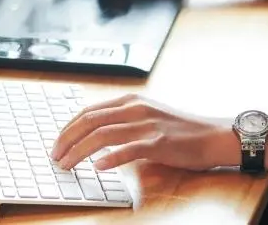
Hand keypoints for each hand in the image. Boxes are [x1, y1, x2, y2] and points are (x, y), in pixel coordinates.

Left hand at [50, 92, 235, 171]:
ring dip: (79, 151)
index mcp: (130, 101)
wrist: (212, 135)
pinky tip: (98, 167)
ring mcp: (147, 125)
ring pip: (103, 135)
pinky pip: (128, 149)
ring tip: (67, 164)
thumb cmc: (179, 130)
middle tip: (55, 156)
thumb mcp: (147, 116)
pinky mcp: (159, 143)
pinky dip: (110, 158)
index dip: (68, 128)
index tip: (57, 143)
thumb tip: (94, 133)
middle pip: (90, 121)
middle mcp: (136, 108)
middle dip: (67, 139)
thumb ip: (123, 120)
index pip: (89, 111)